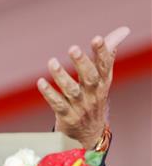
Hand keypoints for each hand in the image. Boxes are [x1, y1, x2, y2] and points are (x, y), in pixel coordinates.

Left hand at [37, 26, 128, 149]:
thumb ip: (107, 54)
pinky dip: (49, 93)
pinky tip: (41, 82)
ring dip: (61, 76)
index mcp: (103, 82)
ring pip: (72, 90)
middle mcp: (94, 93)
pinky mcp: (67, 116)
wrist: (89, 134)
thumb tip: (123, 30)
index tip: (97, 38)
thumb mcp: (103, 78)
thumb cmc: (94, 98)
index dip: (102, 52)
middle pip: (90, 77)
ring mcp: (81, 106)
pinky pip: (58, 104)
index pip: (105, 65)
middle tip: (73, 48)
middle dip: (82, 62)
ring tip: (52, 62)